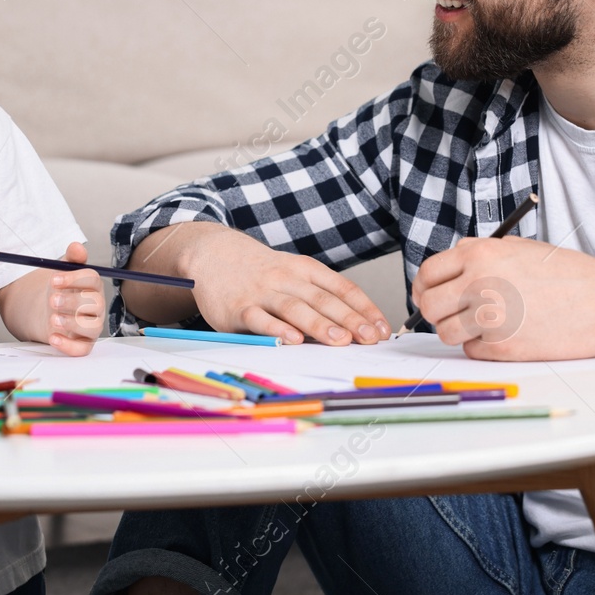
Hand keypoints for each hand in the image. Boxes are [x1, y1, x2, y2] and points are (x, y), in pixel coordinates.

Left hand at [46, 242, 105, 356]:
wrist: (45, 310)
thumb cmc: (58, 290)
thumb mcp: (61, 271)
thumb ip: (70, 259)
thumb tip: (77, 246)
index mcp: (92, 286)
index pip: (92, 279)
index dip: (74, 278)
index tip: (54, 280)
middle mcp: (96, 306)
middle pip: (95, 304)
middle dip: (72, 302)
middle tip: (52, 300)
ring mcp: (90, 326)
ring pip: (92, 327)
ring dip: (72, 323)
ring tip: (53, 319)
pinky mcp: (82, 344)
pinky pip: (82, 349)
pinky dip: (68, 346)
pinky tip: (53, 337)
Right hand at [184, 227, 389, 345]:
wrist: (212, 253)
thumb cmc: (260, 270)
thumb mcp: (292, 272)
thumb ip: (317, 296)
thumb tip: (352, 328)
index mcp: (305, 269)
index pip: (342, 288)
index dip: (365, 308)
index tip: (382, 328)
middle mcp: (287, 279)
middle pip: (324, 300)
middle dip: (351, 320)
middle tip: (371, 338)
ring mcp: (262, 293)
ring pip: (296, 309)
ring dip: (320, 325)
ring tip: (341, 340)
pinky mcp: (239, 308)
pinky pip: (261, 319)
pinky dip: (277, 330)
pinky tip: (292, 341)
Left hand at [414, 237, 594, 360]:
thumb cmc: (566, 274)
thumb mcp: (517, 248)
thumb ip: (478, 255)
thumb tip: (446, 271)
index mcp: (480, 254)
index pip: (427, 274)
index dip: (424, 287)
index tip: (429, 295)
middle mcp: (479, 284)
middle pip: (429, 306)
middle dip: (437, 312)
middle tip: (453, 314)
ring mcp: (490, 318)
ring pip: (446, 333)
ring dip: (458, 332)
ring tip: (484, 325)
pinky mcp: (504, 347)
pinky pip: (472, 351)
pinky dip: (482, 347)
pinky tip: (506, 335)